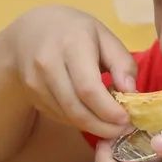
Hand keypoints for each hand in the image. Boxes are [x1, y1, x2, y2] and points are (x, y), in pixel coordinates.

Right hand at [5, 5, 137, 137]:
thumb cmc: (76, 32)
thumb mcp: (105, 37)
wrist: (30, 31)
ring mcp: (35, 81)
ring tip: (111, 125)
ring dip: (92, 127)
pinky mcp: (31, 94)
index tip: (127, 120)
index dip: (108, 110)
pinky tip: (91, 115)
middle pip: (76, 108)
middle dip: (103, 126)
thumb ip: (122, 63)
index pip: (88, 88)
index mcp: (71, 44)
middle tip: (123, 131)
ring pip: (67, 116)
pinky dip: (78, 121)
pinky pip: (59, 116)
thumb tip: (131, 92)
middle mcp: (48, 63)